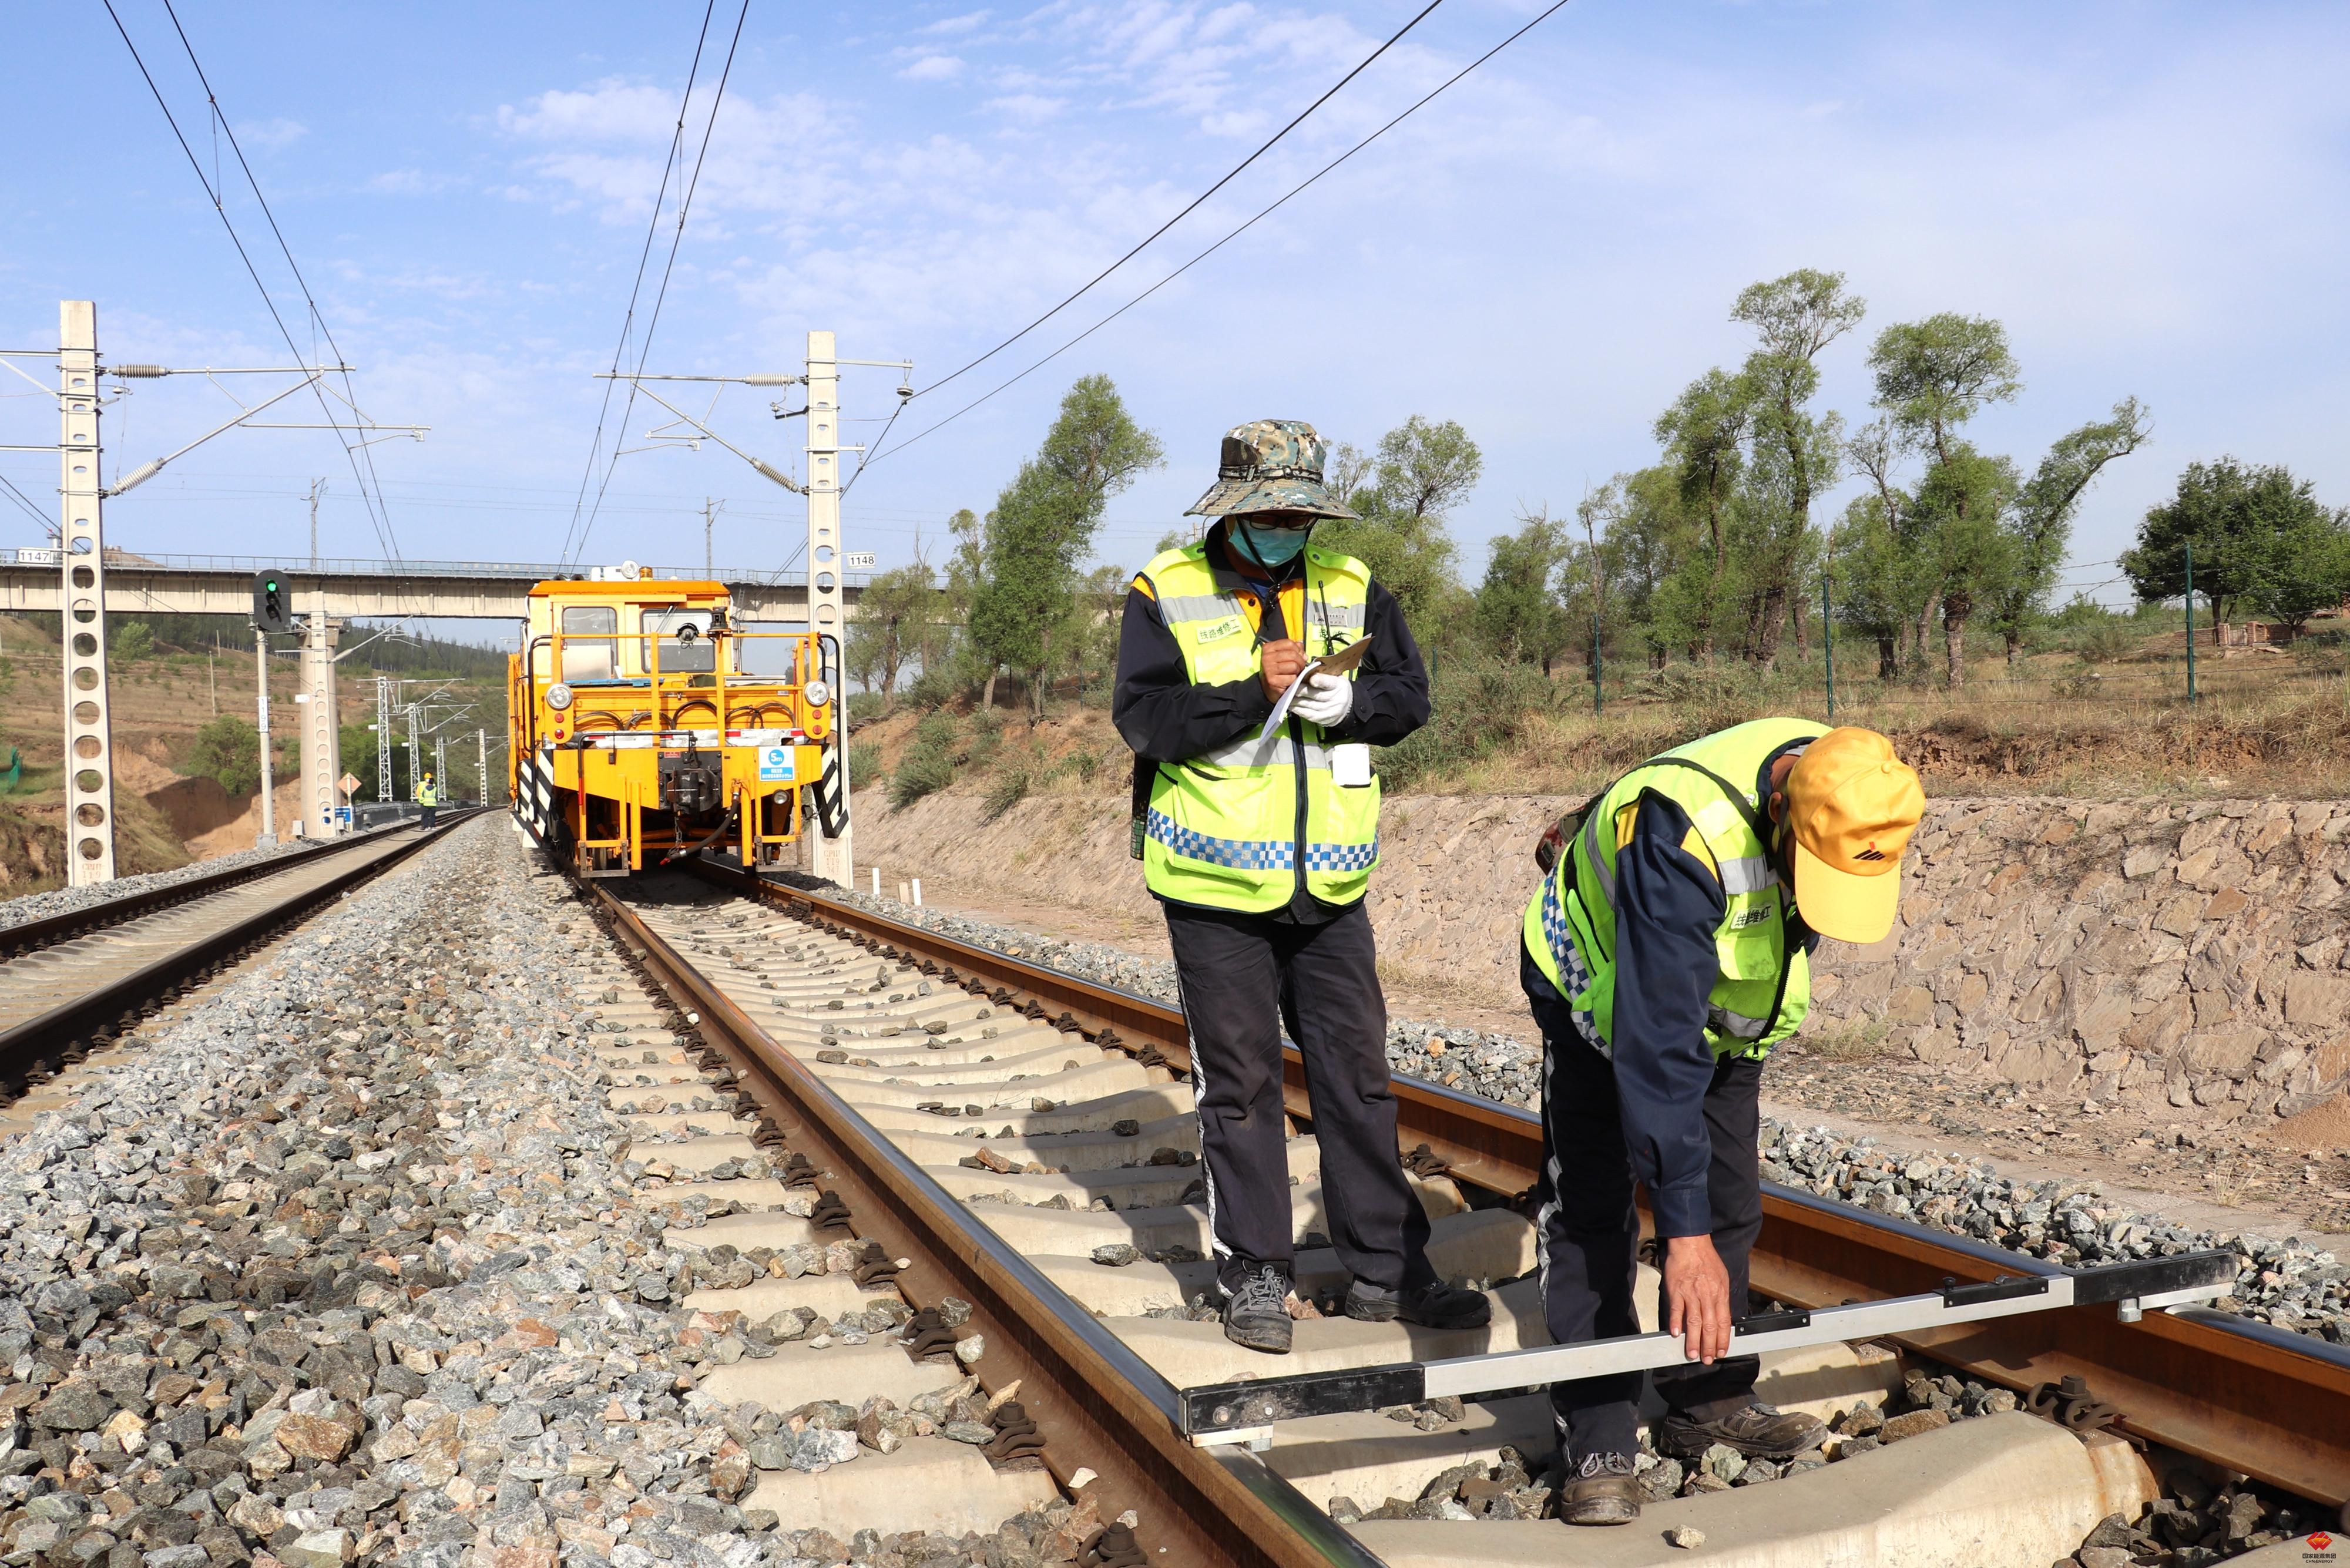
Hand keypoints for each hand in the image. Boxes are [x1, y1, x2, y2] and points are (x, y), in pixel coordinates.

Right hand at [1259, 639, 1306, 702]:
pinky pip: (1292, 677)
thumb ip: (1293, 649)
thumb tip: (1302, 650)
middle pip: (1293, 654)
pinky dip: (1294, 680)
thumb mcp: (1283, 656)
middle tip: (1299, 666)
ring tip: (1293, 673)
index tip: (1299, 655)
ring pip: (1294, 666)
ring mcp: (1268, 669)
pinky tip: (1289, 680)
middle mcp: (1267, 658)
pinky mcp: (1272, 681)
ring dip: (1298, 671)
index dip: (1298, 649)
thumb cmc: (1277, 670)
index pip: (1289, 643)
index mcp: (1268, 648)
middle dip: (1300, 661)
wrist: (1267, 687)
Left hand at [1291, 671, 1352, 727]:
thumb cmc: (1337, 689)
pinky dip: (1298, 710)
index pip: (1329, 683)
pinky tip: (1291, 705)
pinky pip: (1308, 715)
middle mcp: (1336, 699)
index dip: (1320, 681)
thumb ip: (1322, 675)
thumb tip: (1305, 672)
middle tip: (1290, 686)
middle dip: (1301, 690)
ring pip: (1310, 705)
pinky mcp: (1323, 719)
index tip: (1311, 678)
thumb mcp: (1335, 678)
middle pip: (1316, 695)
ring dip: (1296, 701)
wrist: (1348, 706)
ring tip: (1286, 695)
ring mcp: (1330, 711)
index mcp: (1339, 685)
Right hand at [1661, 1234, 1732, 1363]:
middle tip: (1706, 1360)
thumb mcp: (1722, 1278)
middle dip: (1709, 1346)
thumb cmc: (1707, 1260)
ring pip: (1694, 1321)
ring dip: (1693, 1340)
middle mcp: (1707, 1296)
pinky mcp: (1676, 1289)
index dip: (1722, 1340)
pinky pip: (1677, 1309)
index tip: (1720, 1352)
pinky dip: (1676, 1322)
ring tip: (1692, 1354)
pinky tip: (1675, 1334)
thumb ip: (1722, 1299)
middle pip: (1710, 1326)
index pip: (1723, 1323)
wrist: (1691, 1243)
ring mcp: (1691, 1293)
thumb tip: (1723, 1318)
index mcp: (1720, 1295)